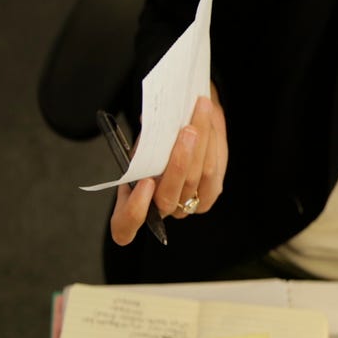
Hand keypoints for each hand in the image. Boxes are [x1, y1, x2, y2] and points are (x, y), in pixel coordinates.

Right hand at [109, 86, 228, 245]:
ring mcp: (184, 206)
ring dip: (201, 141)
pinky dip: (212, 145)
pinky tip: (210, 124)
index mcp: (130, 201)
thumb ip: (148, 141)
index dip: (134, 210)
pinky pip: (212, 174)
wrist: (182, 130)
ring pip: (196, 179)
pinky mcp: (207, 197)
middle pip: (168, 195)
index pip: (125, 226)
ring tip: (202, 111)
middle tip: (187, 130)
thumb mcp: (145, 140)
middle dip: (181, 160)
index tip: (146, 182)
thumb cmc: (156, 138)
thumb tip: (153, 123)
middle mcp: (158, 209)